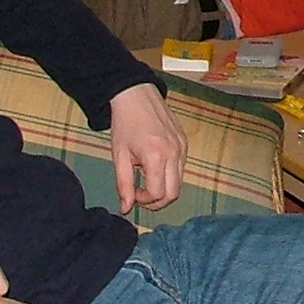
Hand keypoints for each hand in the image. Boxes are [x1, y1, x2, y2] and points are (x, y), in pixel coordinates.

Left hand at [110, 82, 185, 210]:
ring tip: (147, 179)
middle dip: (158, 201)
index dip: (145, 201)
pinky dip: (170, 174)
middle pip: (173, 192)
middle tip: (143, 196)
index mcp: (156, 156)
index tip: (134, 195)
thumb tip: (126, 208)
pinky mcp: (185, 142)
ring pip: (179, 181)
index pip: (158, 193)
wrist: (136, 95)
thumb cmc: (125, 123)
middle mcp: (174, 153)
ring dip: (164, 187)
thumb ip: (124, 184)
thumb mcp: (119, 156)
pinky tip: (155, 166)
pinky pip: (182, 167)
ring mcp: (182, 147)